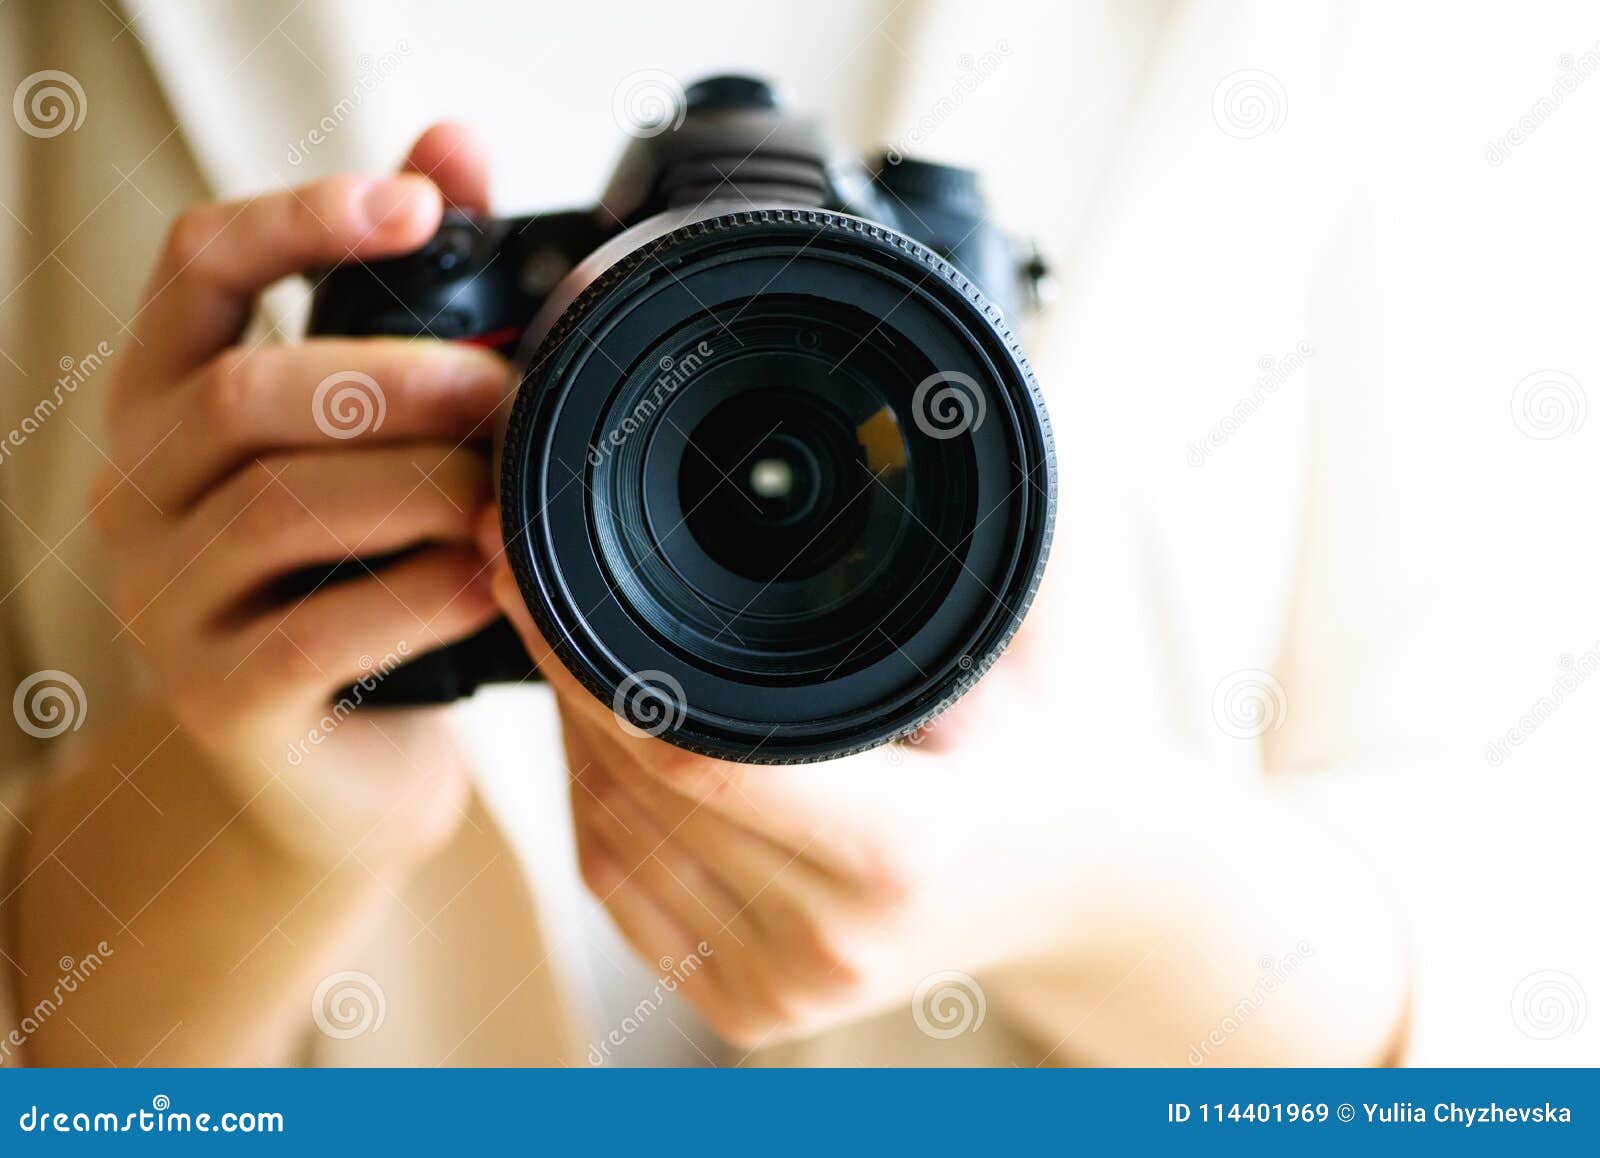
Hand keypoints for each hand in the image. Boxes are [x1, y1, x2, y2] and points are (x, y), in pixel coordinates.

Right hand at [93, 125, 506, 866]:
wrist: (335, 767)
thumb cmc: (364, 578)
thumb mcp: (374, 443)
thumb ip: (408, 304)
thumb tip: (459, 148)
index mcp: (174, 398)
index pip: (197, 264)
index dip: (299, 216)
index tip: (420, 203)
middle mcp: (144, 488)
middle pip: (242, 389)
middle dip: (390, 374)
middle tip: (503, 385)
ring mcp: (167, 600)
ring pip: (276, 507)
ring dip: (412, 485)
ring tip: (504, 488)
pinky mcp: (220, 700)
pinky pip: (314, 636)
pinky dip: (414, 598)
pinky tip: (487, 582)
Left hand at [477, 508, 1065, 1047]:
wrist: (1075, 889)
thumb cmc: (1051, 746)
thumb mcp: (1032, 636)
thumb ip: (972, 538)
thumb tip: (928, 407)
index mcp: (900, 850)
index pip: (697, 755)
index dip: (592, 660)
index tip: (527, 567)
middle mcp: (832, 938)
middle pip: (635, 792)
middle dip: (565, 676)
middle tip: (521, 569)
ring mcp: (781, 988)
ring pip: (610, 836)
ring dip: (572, 733)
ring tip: (570, 639)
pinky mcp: (746, 1008)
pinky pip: (619, 885)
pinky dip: (592, 798)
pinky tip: (604, 732)